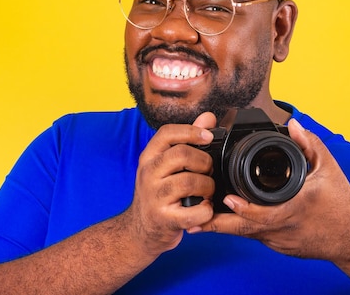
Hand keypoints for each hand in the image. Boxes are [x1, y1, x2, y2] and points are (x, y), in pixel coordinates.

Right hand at [122, 112, 217, 256]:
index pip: (167, 133)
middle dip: (204, 161)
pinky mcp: (164, 219)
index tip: (209, 137)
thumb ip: (188, 139)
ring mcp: (154, 197)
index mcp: (149, 157)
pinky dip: (206, 210)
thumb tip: (208, 118)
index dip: (192, 131)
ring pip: (190, 182)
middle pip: (182, 154)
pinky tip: (204, 208)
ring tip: (207, 191)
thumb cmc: (160, 192)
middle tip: (208, 171)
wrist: (140, 230)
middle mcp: (148, 174)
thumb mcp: (167, 164)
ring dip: (208, 186)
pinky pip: (194, 211)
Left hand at [200, 118, 349, 260]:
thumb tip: (293, 124)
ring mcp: (281, 241)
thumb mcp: (329, 168)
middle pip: (245, 231)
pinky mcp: (280, 247)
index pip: (263, 214)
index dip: (243, 209)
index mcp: (294, 208)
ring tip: (200, 220)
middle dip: (217, 226)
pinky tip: (229, 220)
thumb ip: (310, 143)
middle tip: (193, 222)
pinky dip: (243, 228)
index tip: (227, 200)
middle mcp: (283, 228)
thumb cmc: (341, 203)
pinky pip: (257, 236)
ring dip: (225, 227)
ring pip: (247, 234)